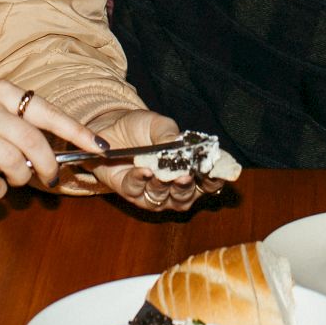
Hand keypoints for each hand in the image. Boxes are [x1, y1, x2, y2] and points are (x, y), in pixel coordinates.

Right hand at [0, 79, 107, 198]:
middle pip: (36, 142)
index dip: (79, 132)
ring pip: (16, 165)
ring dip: (20, 178)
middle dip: (50, 166)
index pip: (49, 112)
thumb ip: (15, 118)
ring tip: (11, 177)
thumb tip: (55, 145)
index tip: (100, 148)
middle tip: (50, 178)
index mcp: (0, 91)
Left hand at [81, 109, 220, 214]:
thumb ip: (169, 135)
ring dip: (163, 187)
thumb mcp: (158, 124)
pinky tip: (142, 170)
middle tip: (185, 175)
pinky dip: (140, 181)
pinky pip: (136, 191)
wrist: (110, 129)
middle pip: (187, 197)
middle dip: (186, 187)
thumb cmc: (141, 128)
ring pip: (163, 199)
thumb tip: (179, 145)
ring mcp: (152, 193)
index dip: (214, 179)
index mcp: (188, 170)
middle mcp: (174, 187)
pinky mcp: (130, 193)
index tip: (214, 170)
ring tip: (161, 174)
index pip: (208, 181)